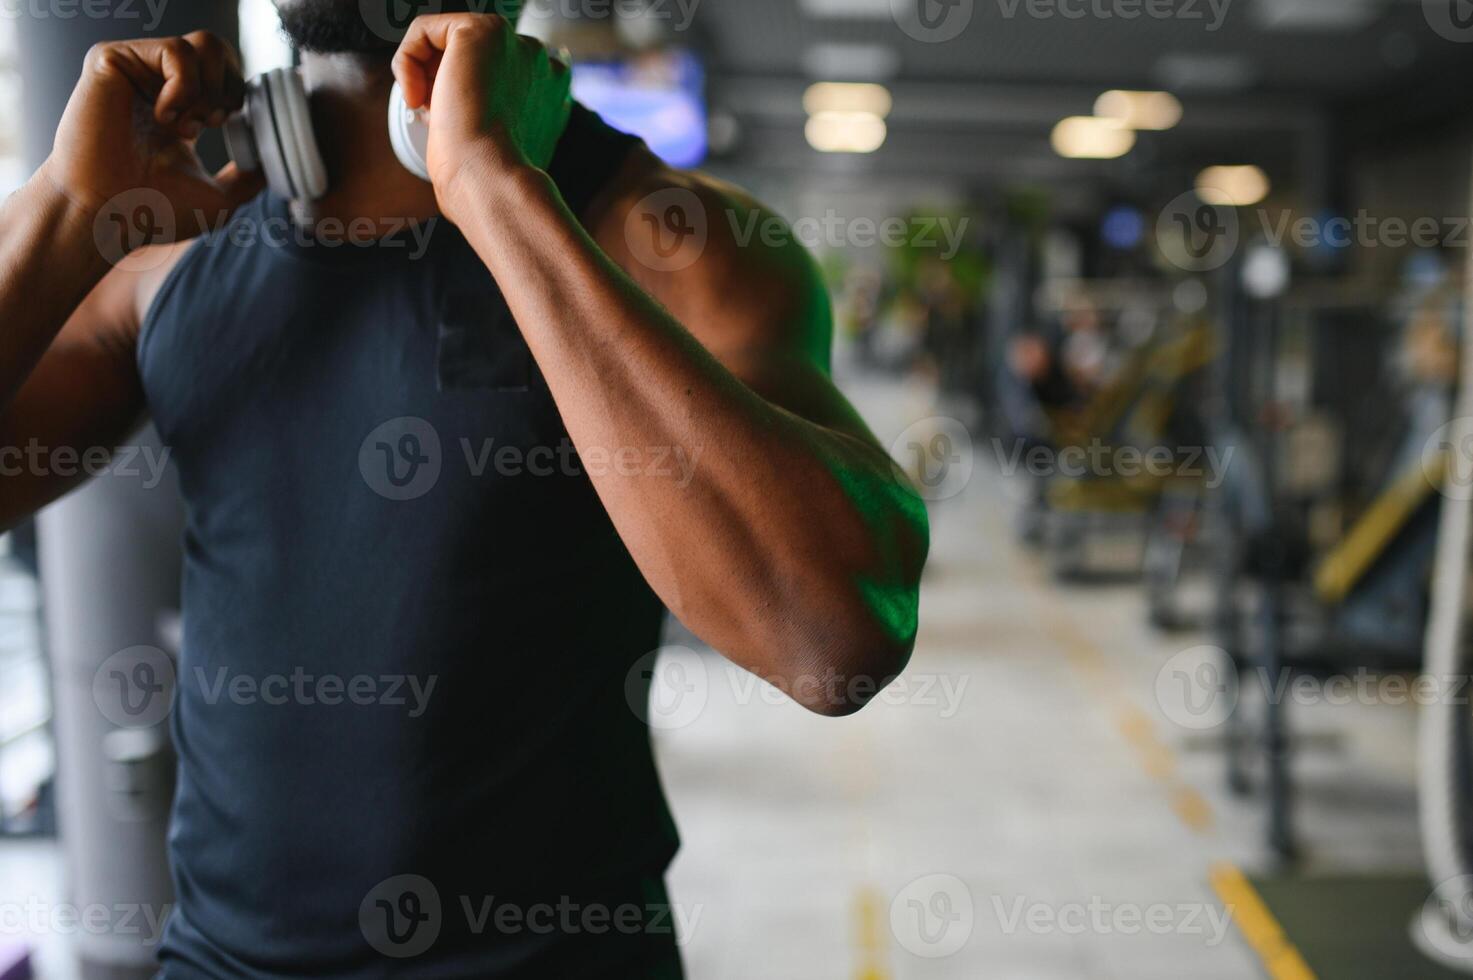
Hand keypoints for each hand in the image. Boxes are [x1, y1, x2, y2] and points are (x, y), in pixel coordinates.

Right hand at [42, 32, 261, 243]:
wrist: (112, 215)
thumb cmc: (155, 212)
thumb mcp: (221, 198)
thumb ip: (249, 176)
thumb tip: (273, 160)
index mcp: (179, 106)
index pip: (225, 72)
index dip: (239, 95)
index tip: (227, 129)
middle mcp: (156, 82)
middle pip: (218, 47)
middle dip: (229, 89)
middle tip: (208, 127)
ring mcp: (135, 69)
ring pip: (203, 44)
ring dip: (208, 92)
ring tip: (184, 127)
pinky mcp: (113, 59)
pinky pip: (176, 51)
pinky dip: (184, 89)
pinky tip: (164, 119)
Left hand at [391, 14, 571, 221]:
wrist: (491, 181)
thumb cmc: (491, 181)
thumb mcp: (504, 150)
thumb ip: (500, 122)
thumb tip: (464, 117)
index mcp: (553, 94)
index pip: (501, 78)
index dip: (473, 100)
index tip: (462, 128)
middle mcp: (542, 64)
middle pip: (476, 59)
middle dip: (449, 84)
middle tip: (446, 121)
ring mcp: (516, 44)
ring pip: (448, 43)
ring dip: (428, 76)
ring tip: (433, 112)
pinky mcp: (481, 32)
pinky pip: (424, 31)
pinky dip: (407, 61)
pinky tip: (416, 98)